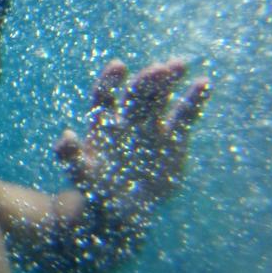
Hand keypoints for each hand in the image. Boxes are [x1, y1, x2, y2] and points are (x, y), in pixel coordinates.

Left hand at [55, 59, 209, 218]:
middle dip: (146, 80)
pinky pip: (184, 116)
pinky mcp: (173, 138)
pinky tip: (204, 82)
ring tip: (179, 64)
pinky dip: (194, 100)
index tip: (119, 66)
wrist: (120, 207)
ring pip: (160, 98)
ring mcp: (151, 126)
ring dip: (168, 81)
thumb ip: (69, 155)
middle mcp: (126, 118)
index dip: (110, 80)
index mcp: (102, 122)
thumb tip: (67, 135)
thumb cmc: (94, 186)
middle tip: (159, 68)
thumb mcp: (78, 173)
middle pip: (136, 94)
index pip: (104, 95)